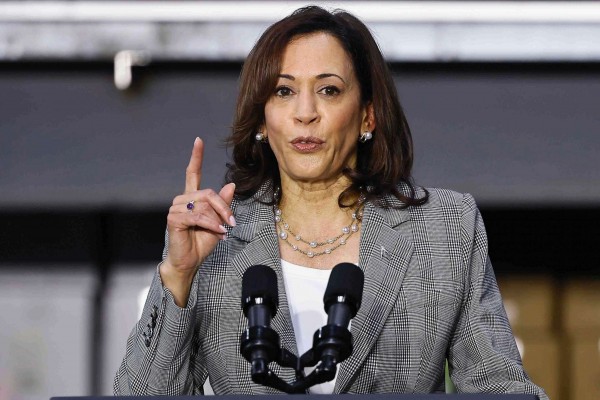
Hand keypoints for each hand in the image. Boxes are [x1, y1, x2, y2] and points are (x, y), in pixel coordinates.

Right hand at [161, 137, 235, 304]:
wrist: (189, 262)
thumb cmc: (202, 244)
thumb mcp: (218, 222)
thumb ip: (222, 205)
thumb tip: (231, 185)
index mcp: (191, 198)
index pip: (192, 173)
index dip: (196, 157)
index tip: (198, 140)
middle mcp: (182, 200)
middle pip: (208, 193)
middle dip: (223, 208)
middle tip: (232, 223)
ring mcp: (176, 209)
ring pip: (204, 205)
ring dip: (218, 220)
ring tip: (222, 231)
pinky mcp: (174, 219)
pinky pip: (199, 216)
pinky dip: (212, 225)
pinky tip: (218, 233)